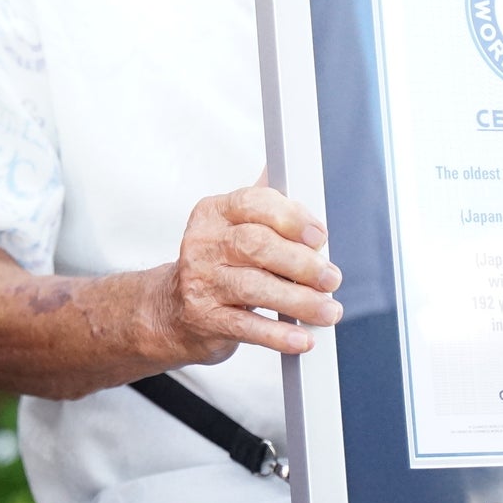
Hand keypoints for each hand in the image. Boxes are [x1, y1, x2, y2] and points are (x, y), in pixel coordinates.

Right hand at [157, 174, 342, 364]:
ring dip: (299, 300)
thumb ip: (261, 200)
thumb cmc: (215, 264)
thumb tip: (282, 164)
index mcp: (213, 213)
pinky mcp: (204, 318)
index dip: (291, 218)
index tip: (319, 236)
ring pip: (254, 287)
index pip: (253, 204)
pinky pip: (246, 326)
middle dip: (301, 263)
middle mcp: (202, 244)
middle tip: (331, 278)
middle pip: (256, 245)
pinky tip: (301, 338)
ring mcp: (200, 282)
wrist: (172, 311)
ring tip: (327, 310)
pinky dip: (278, 334)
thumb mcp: (230, 226)